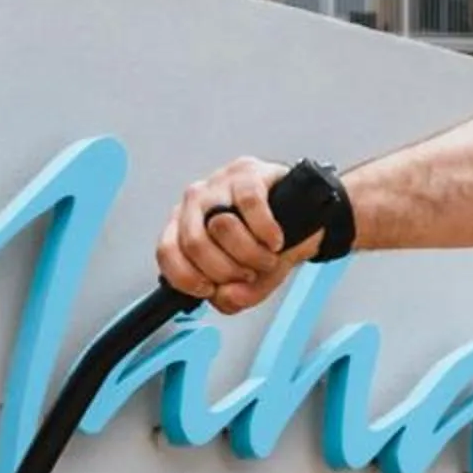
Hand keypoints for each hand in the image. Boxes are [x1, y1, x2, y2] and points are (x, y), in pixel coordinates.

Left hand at [159, 155, 307, 313]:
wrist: (305, 215)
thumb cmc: (267, 244)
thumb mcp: (253, 282)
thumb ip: (236, 298)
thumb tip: (225, 296)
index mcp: (185, 228)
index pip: (166, 252)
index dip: (187, 278)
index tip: (210, 289)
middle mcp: (196, 204)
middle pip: (194, 244)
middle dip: (225, 270)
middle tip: (248, 273)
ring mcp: (220, 185)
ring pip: (220, 225)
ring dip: (249, 253)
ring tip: (266, 257)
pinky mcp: (247, 173)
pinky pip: (250, 205)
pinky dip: (266, 231)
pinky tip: (276, 239)